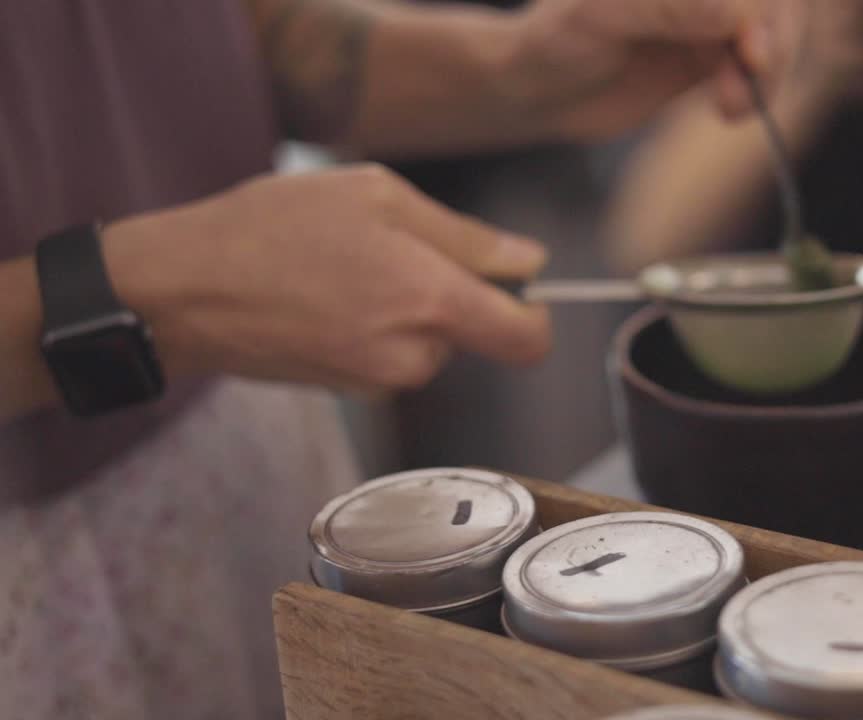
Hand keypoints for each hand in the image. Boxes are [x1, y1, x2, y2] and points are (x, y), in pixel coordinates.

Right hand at [101, 164, 550, 393]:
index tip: (517, 288)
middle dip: (448, 292)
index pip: (528, 341)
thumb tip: (530, 264)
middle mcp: (413, 356)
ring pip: (427, 342)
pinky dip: (373, 325)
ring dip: (405, 306)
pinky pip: (389, 354)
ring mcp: (378, 381)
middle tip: (387, 247)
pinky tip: (325, 296)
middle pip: (472, 332)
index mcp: (433, 303)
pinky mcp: (347, 391)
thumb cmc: (272, 229)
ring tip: (345, 267)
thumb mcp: (377, 198)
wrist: (182, 291)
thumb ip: (466, 237)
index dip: (535, 314)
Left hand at [515, 0, 802, 139]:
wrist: (539, 91)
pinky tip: (732, 110)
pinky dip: (756, 88)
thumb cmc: (555, 38)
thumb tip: (741, 13)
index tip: (753, 46)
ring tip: (731, 108)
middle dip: (775, 37)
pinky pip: (757, 65)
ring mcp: (711, 11)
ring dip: (767, 69)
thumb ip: (671, 7)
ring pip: (772, 30)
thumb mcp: (605, 15)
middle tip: (755, 77)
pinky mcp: (713, 51)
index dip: (766, 4)